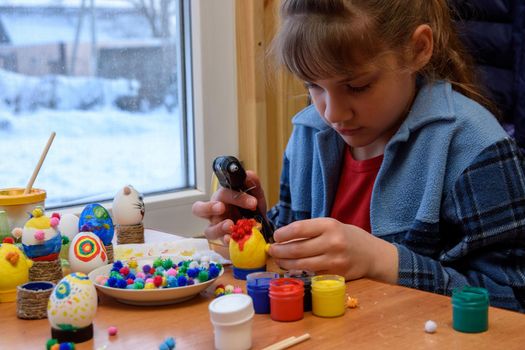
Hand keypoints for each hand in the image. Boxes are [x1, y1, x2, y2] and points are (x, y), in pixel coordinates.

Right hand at [192, 171, 267, 243]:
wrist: (260, 227)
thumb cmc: (251, 208)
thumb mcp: (255, 195)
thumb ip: (253, 185)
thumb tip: (249, 174)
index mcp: (221, 198)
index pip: (223, 194)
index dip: (236, 197)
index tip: (253, 202)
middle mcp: (215, 213)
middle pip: (199, 209)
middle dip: (208, 207)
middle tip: (221, 207)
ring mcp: (216, 228)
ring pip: (209, 230)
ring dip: (219, 228)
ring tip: (231, 226)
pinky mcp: (222, 241)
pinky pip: (219, 243)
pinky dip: (226, 242)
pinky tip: (232, 241)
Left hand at [268, 218, 398, 282]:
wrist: (372, 254)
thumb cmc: (347, 236)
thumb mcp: (330, 225)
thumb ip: (310, 230)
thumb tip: (283, 237)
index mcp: (329, 225)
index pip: (299, 229)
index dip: (283, 234)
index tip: (276, 236)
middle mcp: (332, 243)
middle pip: (297, 249)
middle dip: (280, 251)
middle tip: (272, 250)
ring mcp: (334, 261)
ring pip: (301, 265)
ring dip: (286, 263)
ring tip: (279, 260)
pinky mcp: (335, 276)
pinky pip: (311, 274)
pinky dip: (299, 272)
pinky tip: (293, 268)